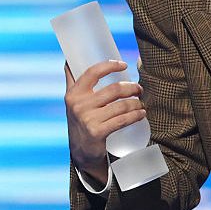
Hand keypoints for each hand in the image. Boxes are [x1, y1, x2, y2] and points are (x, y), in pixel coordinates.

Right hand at [64, 60, 145, 184]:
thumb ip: (71, 80)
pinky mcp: (97, 132)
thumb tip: (69, 58)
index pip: (93, 72)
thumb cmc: (80, 120)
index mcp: (73, 94)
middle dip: (131, 88)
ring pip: (121, 105)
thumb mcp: (72, 100)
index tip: (123, 65)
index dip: (110, 65)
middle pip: (114, 89)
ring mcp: (87, 119)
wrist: (81, 151)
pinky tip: (141, 114)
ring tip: (141, 103)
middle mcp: (78, 105)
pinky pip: (122, 120)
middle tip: (139, 89)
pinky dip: (135, 116)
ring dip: (136, 103)